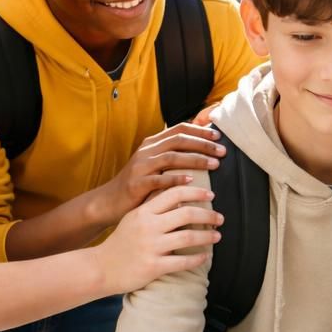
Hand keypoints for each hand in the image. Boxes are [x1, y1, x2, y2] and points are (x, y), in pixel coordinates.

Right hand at [91, 183, 221, 293]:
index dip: (196, 192)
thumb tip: (178, 194)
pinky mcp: (153, 266)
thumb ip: (153, 206)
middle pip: (187, 213)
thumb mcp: (133, 218)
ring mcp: (151, 247)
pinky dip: (197, 258)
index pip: (174, 193)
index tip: (210, 194)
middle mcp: (148, 226)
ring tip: (217, 236)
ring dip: (207, 236)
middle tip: (220, 217)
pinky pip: (182, 261)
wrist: (100, 268)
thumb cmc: (121, 242)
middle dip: (208, 214)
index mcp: (144, 211)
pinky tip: (205, 257)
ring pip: (188, 236)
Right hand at [95, 123, 225, 222]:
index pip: (179, 130)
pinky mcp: (136, 184)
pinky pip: (159, 179)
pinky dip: (176, 179)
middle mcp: (146, 151)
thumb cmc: (138, 184)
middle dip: (203, 144)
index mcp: (151, 144)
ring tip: (214, 165)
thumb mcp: (153, 164)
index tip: (218, 136)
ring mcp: (140, 167)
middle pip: (178, 141)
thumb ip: (171, 154)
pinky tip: (192, 181)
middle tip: (222, 151)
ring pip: (171, 157)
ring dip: (195, 159)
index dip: (199, 131)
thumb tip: (201, 148)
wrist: (109, 201)